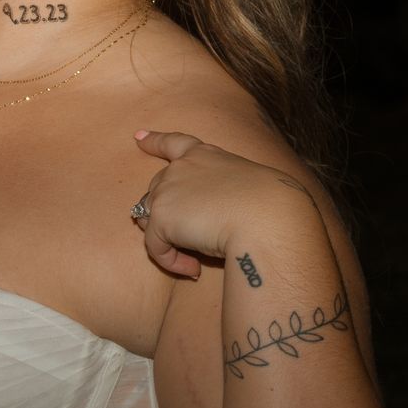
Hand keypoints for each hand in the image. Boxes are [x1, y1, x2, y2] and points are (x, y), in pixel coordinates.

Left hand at [130, 130, 320, 278]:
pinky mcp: (161, 217)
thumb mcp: (244, 188)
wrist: (266, 218)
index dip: (154, 141)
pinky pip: (155, 247)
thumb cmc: (269, 207)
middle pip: (157, 192)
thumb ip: (217, 194)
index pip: (174, 144)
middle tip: (192, 239)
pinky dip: (171, 261)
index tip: (138, 138)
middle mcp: (180, 168)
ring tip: (196, 258)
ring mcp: (167, 190)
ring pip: (151, 220)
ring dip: (169, 241)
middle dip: (166, 216)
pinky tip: (194, 269)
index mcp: (204, 156)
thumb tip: (201, 220)